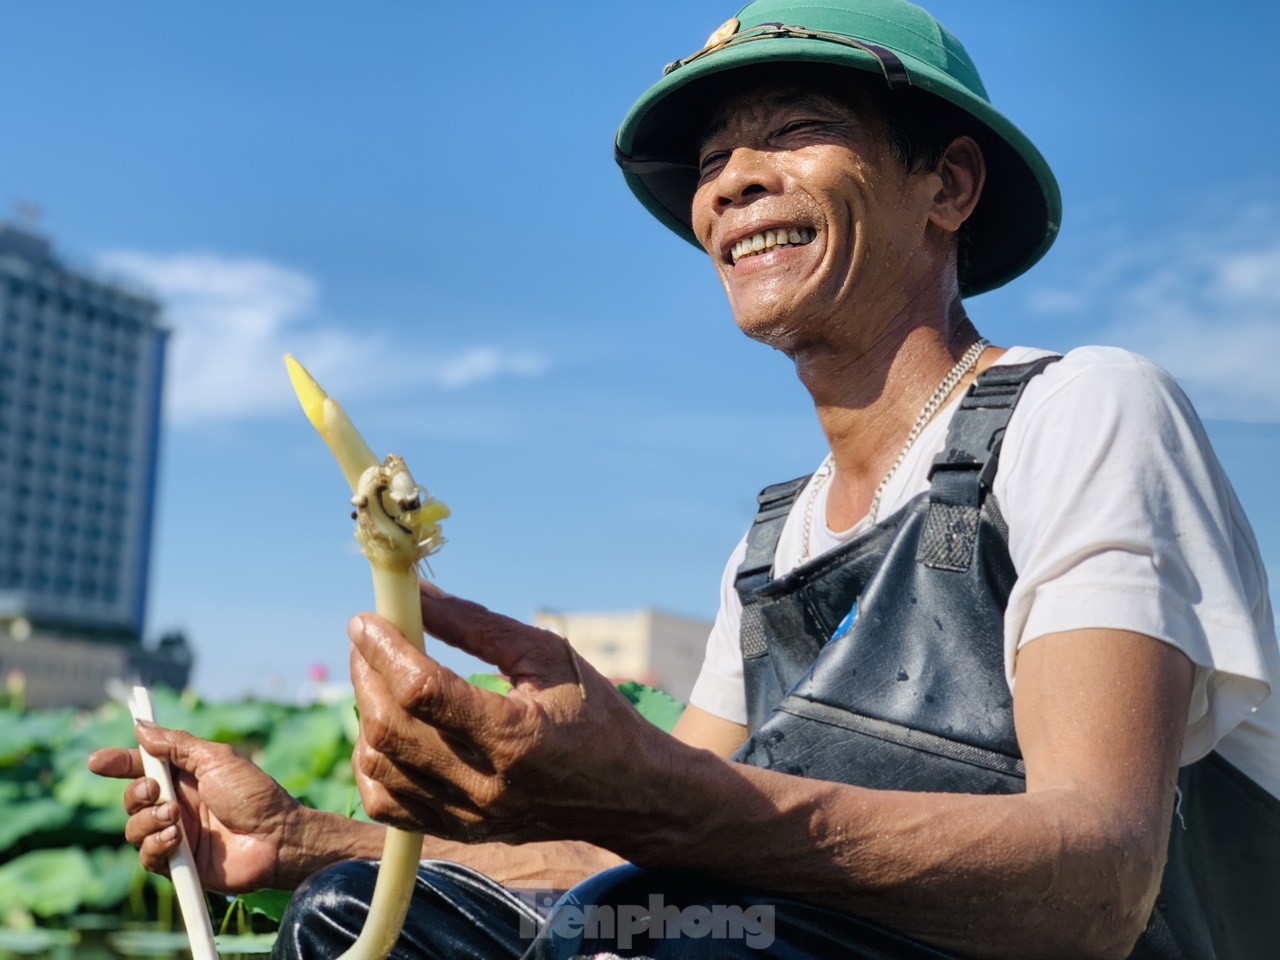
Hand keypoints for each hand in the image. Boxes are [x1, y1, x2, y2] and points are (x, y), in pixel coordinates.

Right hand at [88, 725, 311, 892]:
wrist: (277, 838)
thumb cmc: (254, 795)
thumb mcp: (217, 759)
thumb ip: (177, 745)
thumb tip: (141, 727)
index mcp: (187, 777)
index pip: (143, 767)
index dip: (119, 763)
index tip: (97, 762)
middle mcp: (178, 804)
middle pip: (133, 798)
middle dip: (137, 793)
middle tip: (158, 792)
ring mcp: (177, 834)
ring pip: (134, 828)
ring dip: (148, 820)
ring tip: (176, 817)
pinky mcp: (178, 864)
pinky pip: (147, 857)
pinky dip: (155, 845)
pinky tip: (176, 839)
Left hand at [347, 582, 686, 847]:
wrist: (629, 794)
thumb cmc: (595, 714)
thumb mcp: (547, 655)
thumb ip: (478, 625)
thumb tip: (417, 595)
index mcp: (515, 735)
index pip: (423, 692)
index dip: (385, 650)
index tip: (367, 619)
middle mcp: (486, 785)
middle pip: (391, 728)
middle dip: (366, 674)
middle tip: (368, 640)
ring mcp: (469, 817)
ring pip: (379, 767)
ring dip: (366, 713)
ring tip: (379, 678)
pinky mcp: (460, 833)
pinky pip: (387, 805)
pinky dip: (372, 764)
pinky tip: (387, 730)